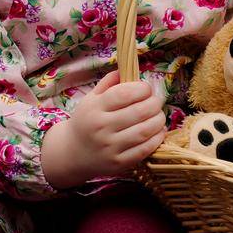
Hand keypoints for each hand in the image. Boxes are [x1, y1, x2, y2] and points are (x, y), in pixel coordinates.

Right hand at [53, 69, 166, 184]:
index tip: (146, 88)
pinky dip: (157, 138)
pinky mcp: (119, 163)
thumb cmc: (86, 121)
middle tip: (157, 100)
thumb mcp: (91, 98)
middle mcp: (101, 127)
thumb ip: (109, 82)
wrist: (73, 153)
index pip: (124, 94)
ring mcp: (110, 147)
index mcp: (95, 108)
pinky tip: (157, 131)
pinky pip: (144, 150)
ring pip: (144, 131)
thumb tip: (129, 68)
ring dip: (158, 120)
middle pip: (138, 112)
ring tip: (158, 115)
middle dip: (154, 103)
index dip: (141, 89)